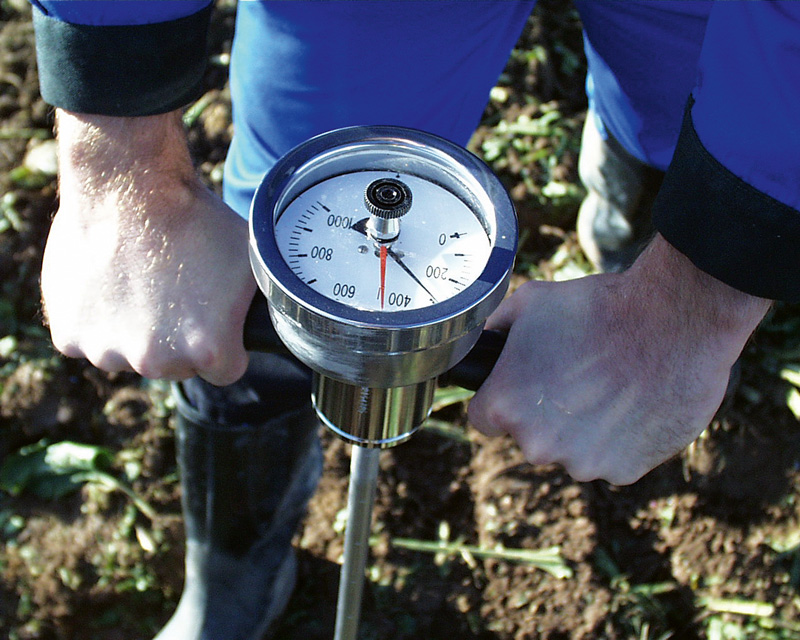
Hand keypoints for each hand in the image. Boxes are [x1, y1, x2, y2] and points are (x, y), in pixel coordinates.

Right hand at [41, 110, 254, 384]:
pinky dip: (96, 319)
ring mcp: (107, 351)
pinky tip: (108, 282)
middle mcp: (156, 361)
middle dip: (178, 339)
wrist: (129, 185)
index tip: (217, 323)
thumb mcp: (252, 263)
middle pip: (176, 366)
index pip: (226, 370)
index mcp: (208, 350)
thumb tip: (280, 319)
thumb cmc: (196, 219)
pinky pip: (89, 339)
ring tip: (140, 280)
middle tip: (175, 293)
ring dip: (134, 330)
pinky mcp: (68, 335)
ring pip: (129, 354)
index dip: (226, 345)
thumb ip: (261, 307)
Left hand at [467, 235, 770, 484]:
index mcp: (505, 405)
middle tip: (575, 377)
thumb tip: (484, 344)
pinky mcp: (623, 472)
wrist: (674, 319)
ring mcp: (581, 462)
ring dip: (583, 429)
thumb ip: (496, 330)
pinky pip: (610, 459)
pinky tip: (633, 405)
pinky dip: (619, 440)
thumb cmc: (597, 306)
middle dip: (544, 412)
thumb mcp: (529, 302)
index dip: (502, 399)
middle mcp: (536, 443)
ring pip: (570, 450)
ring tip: (611, 387)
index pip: (484, 418)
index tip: (523, 386)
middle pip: (529, 436)